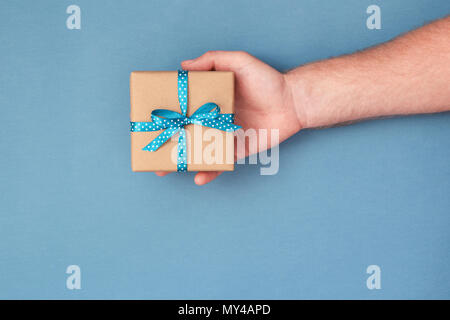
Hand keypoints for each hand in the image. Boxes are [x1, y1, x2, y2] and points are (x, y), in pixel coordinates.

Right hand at [156, 51, 303, 184]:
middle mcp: (214, 118)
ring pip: (198, 150)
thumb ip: (213, 60)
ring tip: (164, 168)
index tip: (149, 117)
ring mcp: (224, 136)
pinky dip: (209, 172)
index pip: (183, 106)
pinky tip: (198, 176)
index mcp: (210, 98)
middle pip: (185, 131)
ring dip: (181, 160)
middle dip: (167, 141)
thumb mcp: (239, 62)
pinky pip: (220, 162)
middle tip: (150, 148)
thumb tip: (183, 66)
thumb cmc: (267, 80)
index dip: (167, 112)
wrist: (293, 102)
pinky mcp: (237, 150)